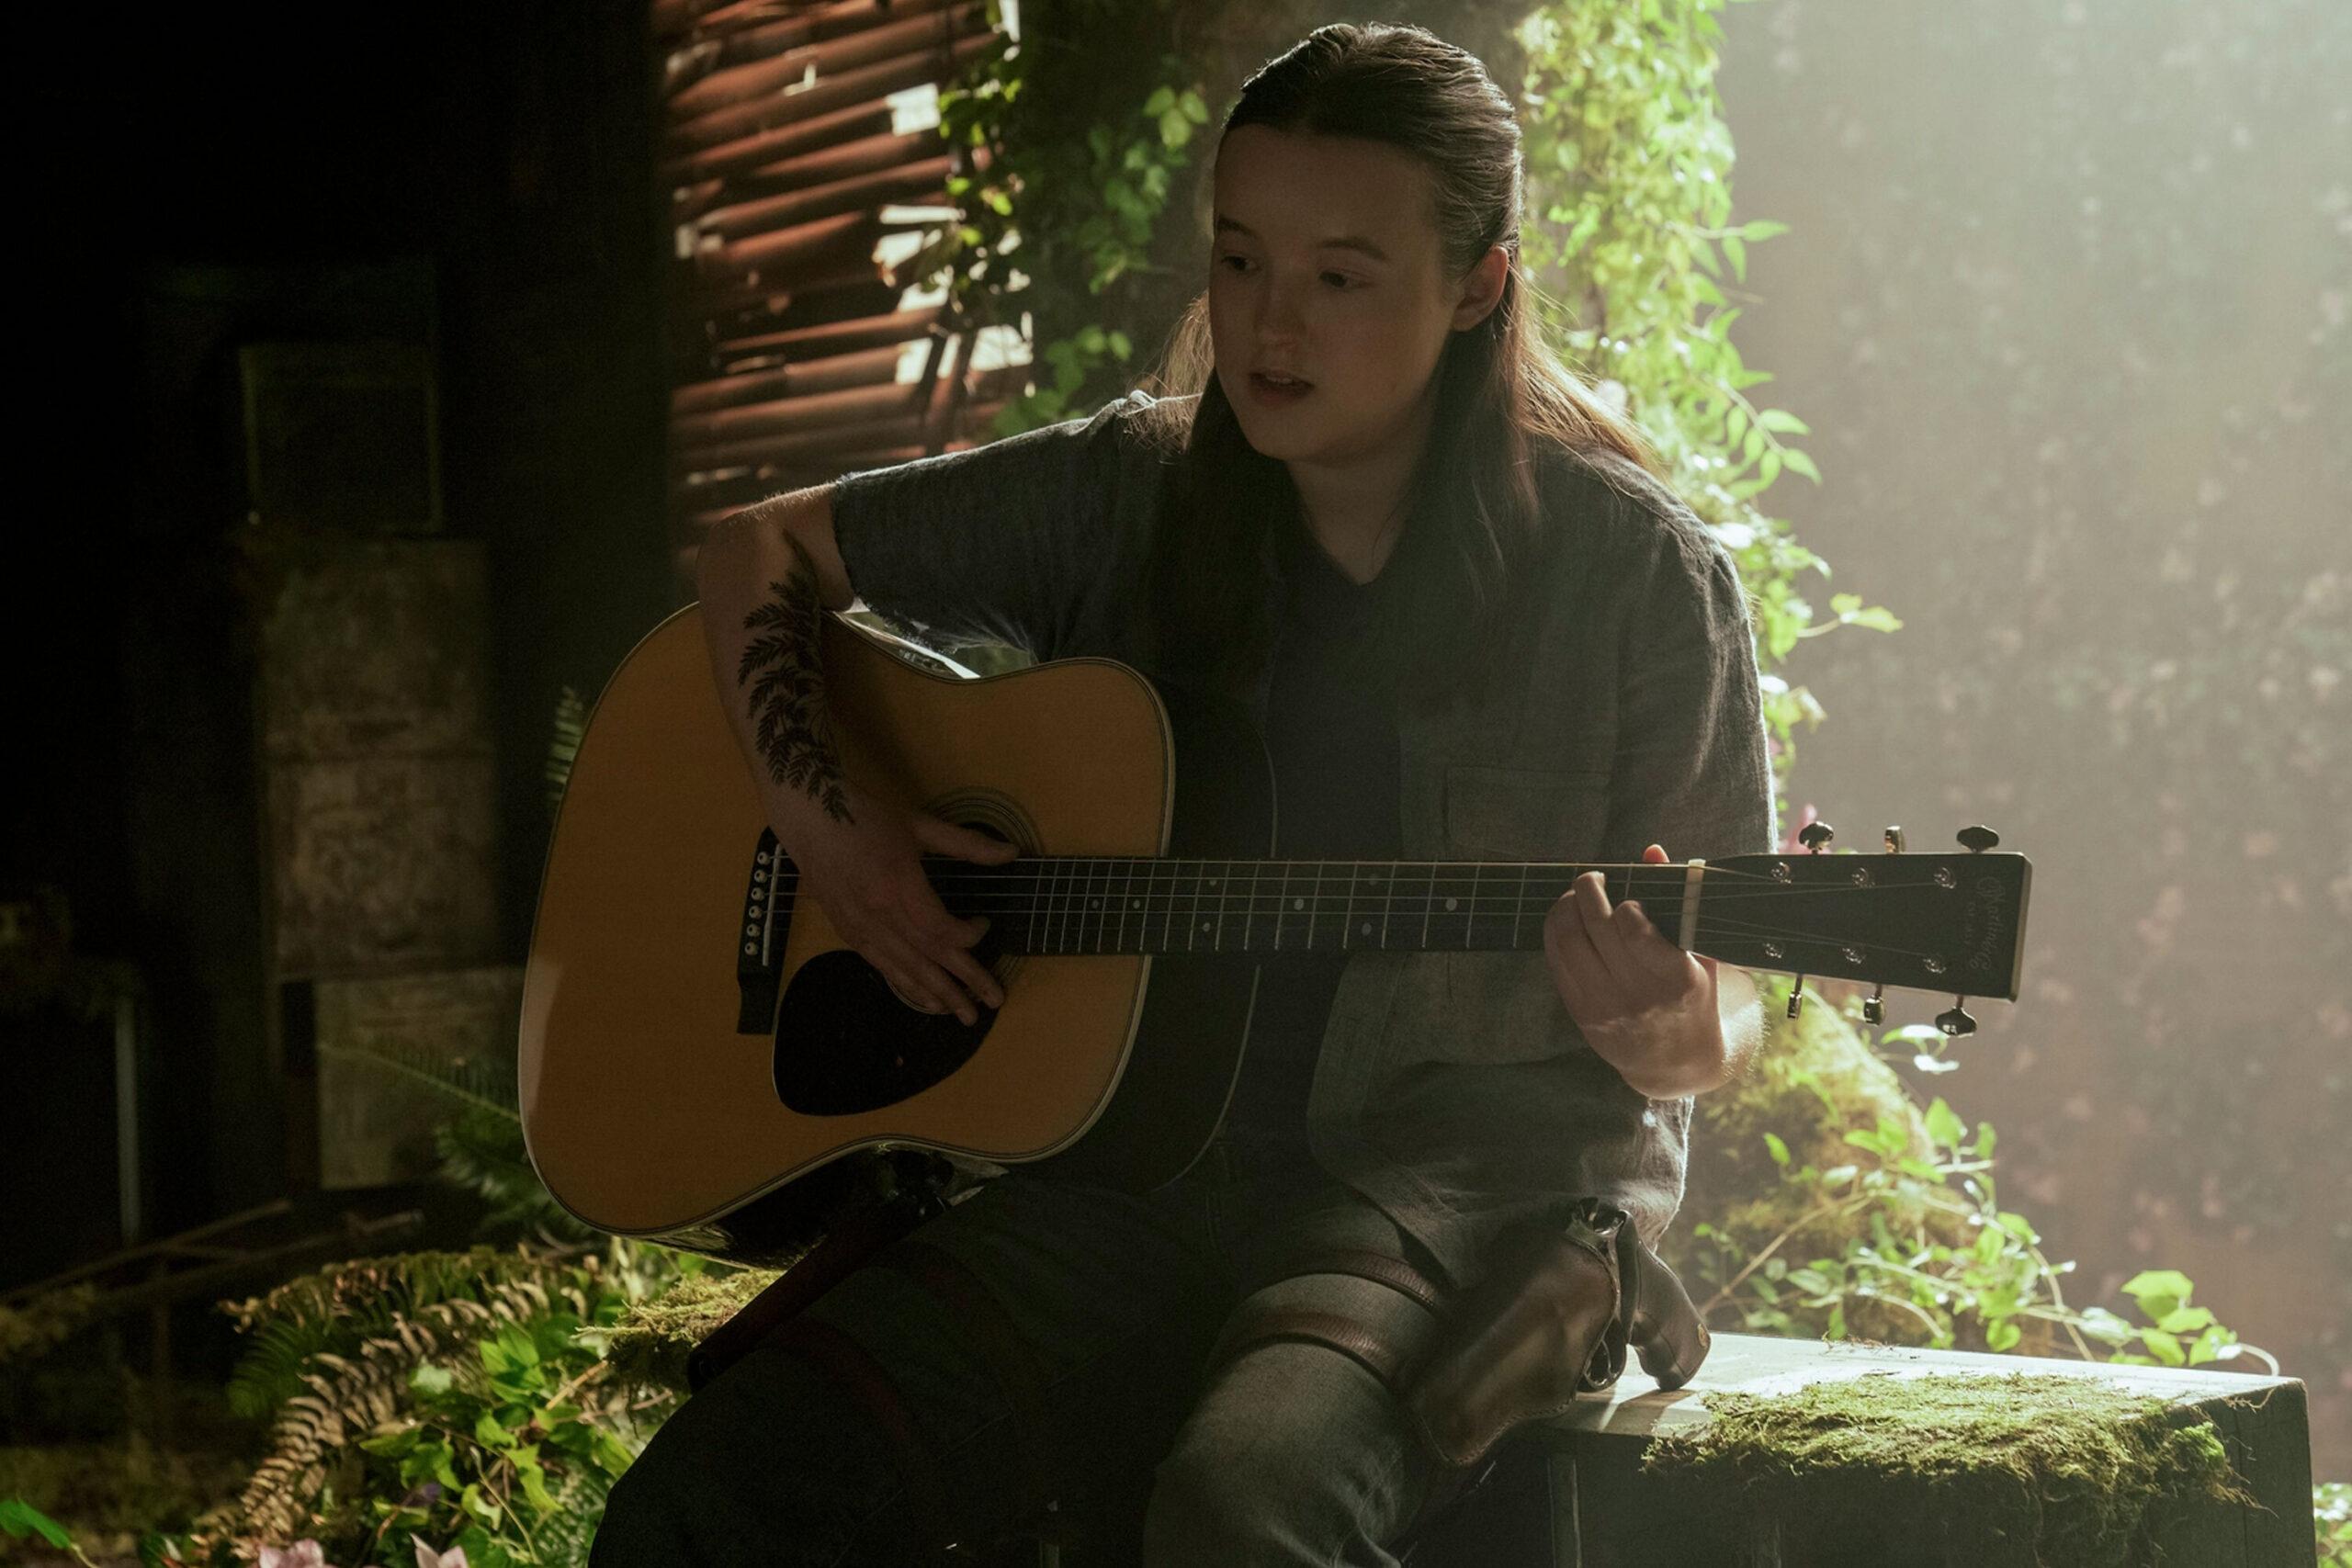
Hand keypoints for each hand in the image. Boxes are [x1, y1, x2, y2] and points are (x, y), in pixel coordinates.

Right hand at [784, 781, 1014, 1025]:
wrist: (810, 819)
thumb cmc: (867, 817)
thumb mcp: (921, 825)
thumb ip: (968, 844)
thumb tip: (1012, 853)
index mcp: (899, 886)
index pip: (940, 930)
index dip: (968, 936)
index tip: (984, 925)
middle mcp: (879, 914)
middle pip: (928, 957)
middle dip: (963, 983)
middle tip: (993, 1002)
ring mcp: (860, 926)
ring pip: (905, 968)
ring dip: (936, 993)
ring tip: (962, 1013)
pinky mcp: (848, 931)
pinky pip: (881, 965)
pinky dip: (905, 984)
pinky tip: (923, 999)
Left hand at [1544, 843, 1729, 1098]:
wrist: (1676, 1060)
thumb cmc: (1694, 995)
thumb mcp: (1701, 953)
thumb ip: (1678, 900)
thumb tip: (1651, 851)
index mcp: (1677, 979)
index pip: (1634, 931)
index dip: (1625, 906)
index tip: (1629, 900)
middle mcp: (1639, 995)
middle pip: (1595, 929)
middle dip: (1587, 891)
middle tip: (1592, 878)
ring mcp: (1606, 1007)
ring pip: (1568, 943)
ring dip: (1565, 908)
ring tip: (1575, 896)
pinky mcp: (1582, 1015)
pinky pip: (1557, 963)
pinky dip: (1555, 934)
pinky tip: (1566, 920)